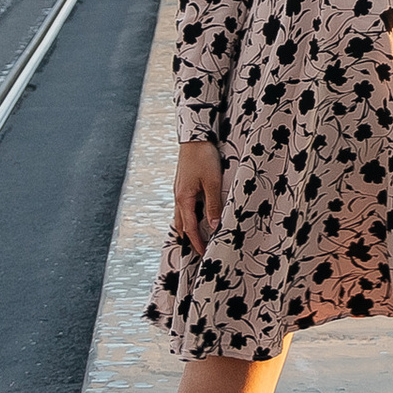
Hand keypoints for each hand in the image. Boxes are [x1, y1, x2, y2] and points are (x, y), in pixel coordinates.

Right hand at [173, 138, 224, 253]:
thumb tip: (214, 226)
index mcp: (184, 199)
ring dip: (188, 228)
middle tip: (200, 250)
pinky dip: (188, 216)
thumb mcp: (212, 182)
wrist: (194, 137)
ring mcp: (179, 191)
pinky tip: (196, 215)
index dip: (197, 243)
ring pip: (181, 216)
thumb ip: (213, 205)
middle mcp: (178, 197)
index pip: (190, 228)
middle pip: (182, 225)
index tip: (204, 254)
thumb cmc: (203, 157)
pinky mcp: (182, 184)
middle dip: (190, 239)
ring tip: (198, 237)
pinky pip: (183, 206)